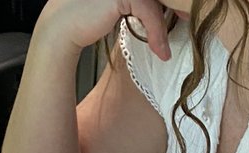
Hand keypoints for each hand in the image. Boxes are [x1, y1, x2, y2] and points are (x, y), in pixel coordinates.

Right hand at [37, 0, 171, 61]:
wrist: (61, 27)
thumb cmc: (86, 16)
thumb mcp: (116, 4)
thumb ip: (134, 0)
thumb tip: (161, 7)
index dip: (166, 0)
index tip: (180, 12)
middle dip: (173, 5)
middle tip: (186, 20)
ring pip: (154, 1)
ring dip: (163, 26)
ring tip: (165, 48)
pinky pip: (147, 11)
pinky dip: (156, 33)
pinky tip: (160, 51)